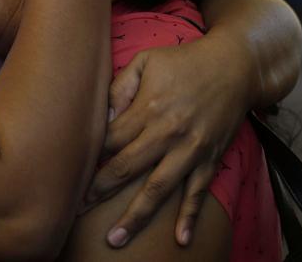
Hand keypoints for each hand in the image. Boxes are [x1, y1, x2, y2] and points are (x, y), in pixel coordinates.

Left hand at [82, 35, 250, 247]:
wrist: (235, 66)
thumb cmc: (183, 61)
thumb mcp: (146, 61)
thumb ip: (119, 87)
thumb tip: (101, 115)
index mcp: (148, 108)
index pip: (109, 139)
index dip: (88, 156)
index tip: (66, 172)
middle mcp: (168, 132)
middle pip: (126, 168)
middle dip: (99, 191)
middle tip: (74, 211)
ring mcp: (191, 149)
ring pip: (159, 189)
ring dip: (136, 216)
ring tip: (116, 239)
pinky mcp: (210, 158)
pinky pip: (198, 192)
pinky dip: (190, 216)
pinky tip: (180, 239)